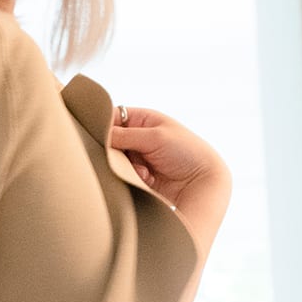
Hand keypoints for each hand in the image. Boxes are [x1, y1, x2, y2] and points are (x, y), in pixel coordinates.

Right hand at [108, 104, 230, 209]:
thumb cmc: (186, 153)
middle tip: (123, 158)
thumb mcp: (154, 137)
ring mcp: (138, 157)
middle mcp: (139, 137)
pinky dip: (132, 177)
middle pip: (110, 141)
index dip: (104, 125)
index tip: (100, 137)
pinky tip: (147, 180)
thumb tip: (99, 134)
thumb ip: (124, 135)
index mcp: (145, 120)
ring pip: (115, 160)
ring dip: (125, 166)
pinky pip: (123, 175)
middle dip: (114, 150)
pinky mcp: (138, 176)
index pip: (113, 117)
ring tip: (143, 172)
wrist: (202, 183)